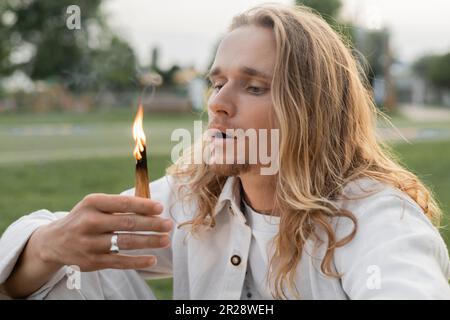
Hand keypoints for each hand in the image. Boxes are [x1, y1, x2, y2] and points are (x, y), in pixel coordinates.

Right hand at [38, 193, 172, 271]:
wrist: (54, 242)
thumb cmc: (84, 218)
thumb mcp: (95, 205)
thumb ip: (119, 205)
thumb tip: (152, 207)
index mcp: (92, 203)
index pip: (122, 203)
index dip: (143, 206)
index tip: (160, 208)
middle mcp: (89, 223)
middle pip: (127, 223)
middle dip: (151, 224)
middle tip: (169, 225)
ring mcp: (90, 243)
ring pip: (125, 243)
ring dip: (149, 242)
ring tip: (165, 240)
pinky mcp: (92, 261)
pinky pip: (119, 262)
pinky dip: (137, 261)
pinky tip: (152, 259)